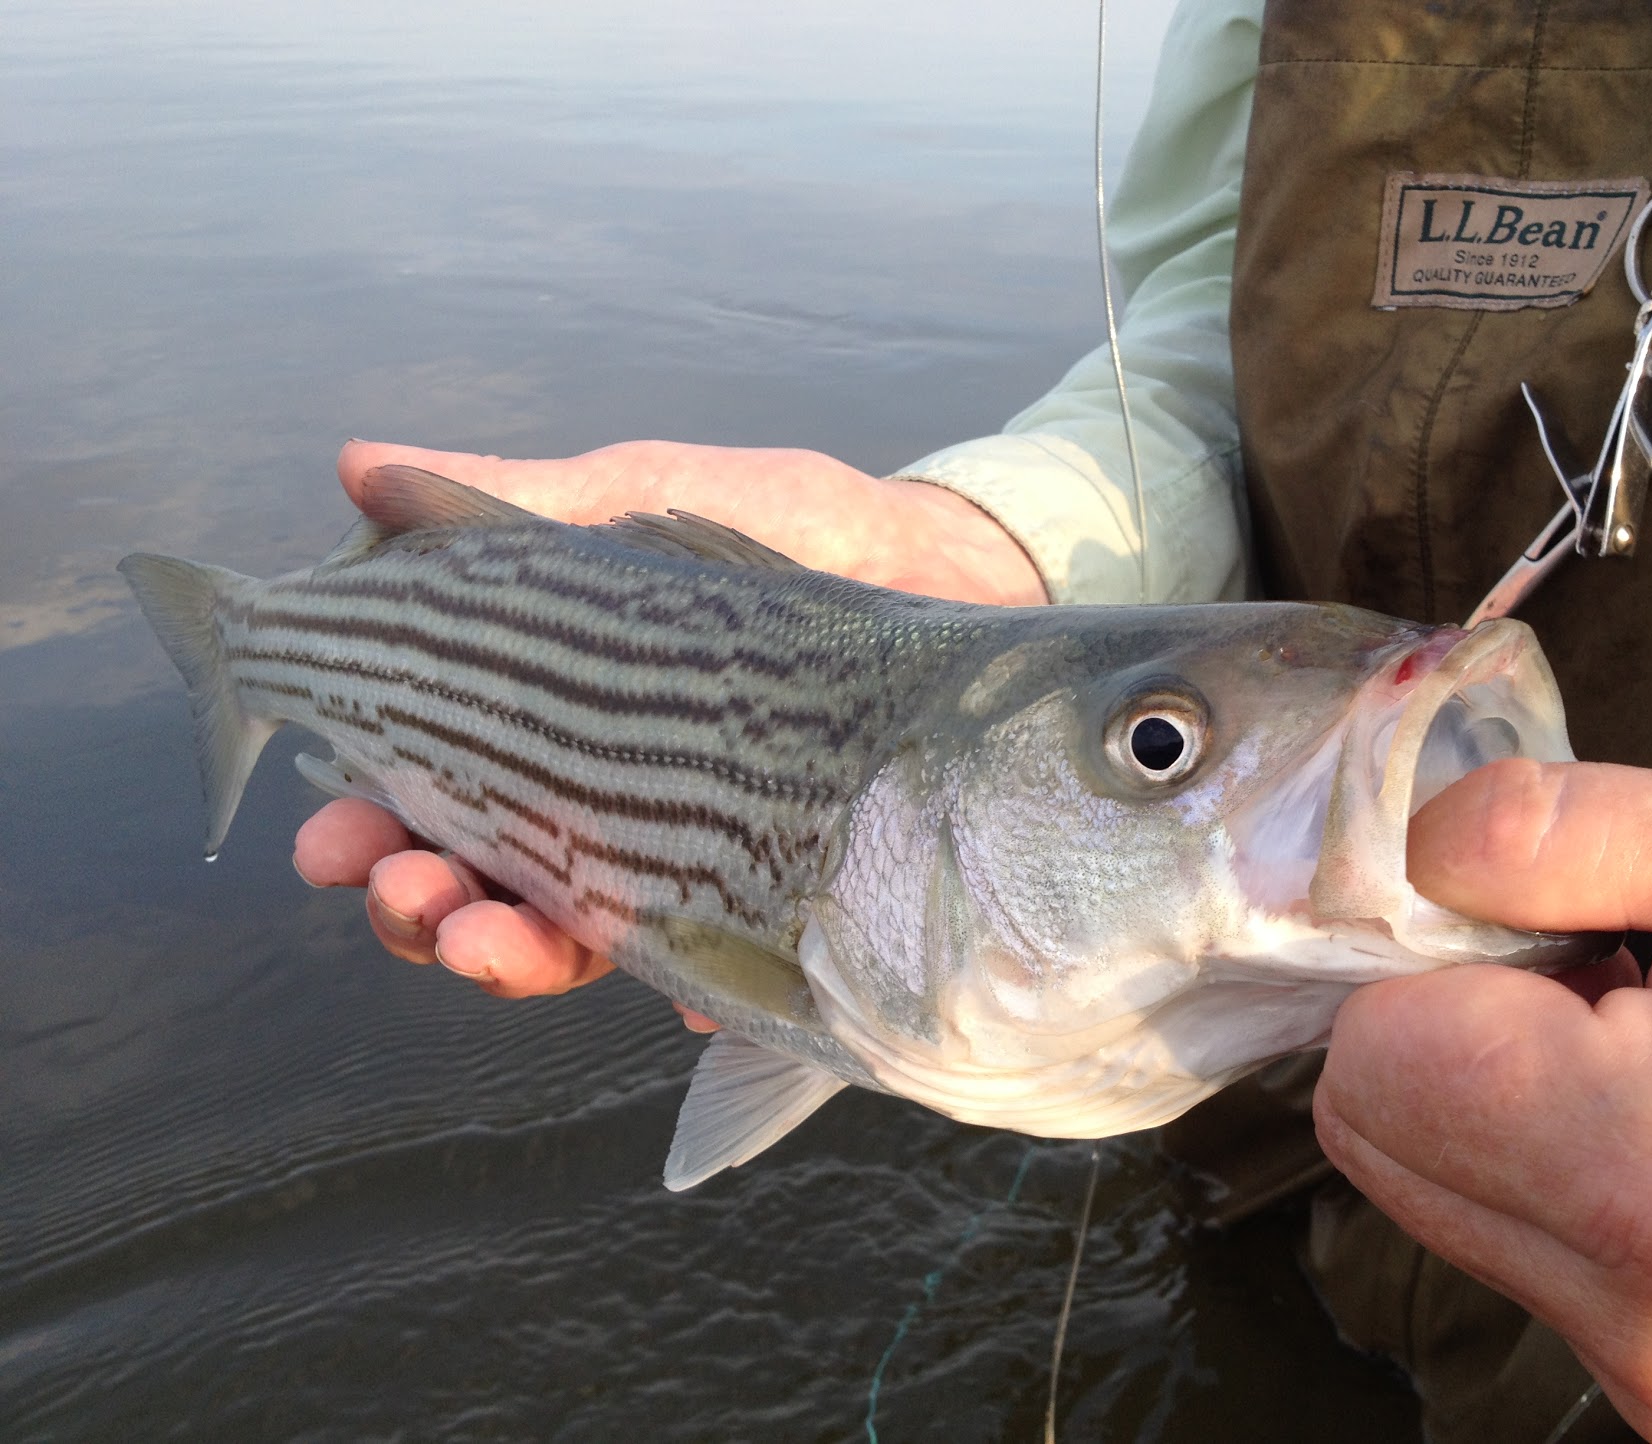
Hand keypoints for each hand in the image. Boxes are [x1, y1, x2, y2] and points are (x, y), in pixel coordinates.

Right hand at [293, 438, 1044, 1004]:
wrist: (936, 552)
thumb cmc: (783, 518)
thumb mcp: (638, 498)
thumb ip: (514, 502)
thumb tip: (359, 463)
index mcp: (548, 720)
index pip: (428, 790)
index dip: (365, 823)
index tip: (323, 838)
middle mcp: (602, 799)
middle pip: (483, 883)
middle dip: (422, 905)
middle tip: (402, 894)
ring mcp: (690, 854)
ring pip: (578, 937)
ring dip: (514, 955)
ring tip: (483, 941)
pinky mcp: (782, 889)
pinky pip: (738, 962)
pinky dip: (706, 988)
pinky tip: (691, 995)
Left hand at [1314, 748, 1651, 1442]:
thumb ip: (1583, 834)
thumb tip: (1413, 848)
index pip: (1376, 1068)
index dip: (1437, 961)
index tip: (1555, 921)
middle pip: (1387, 1145)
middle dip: (1468, 1032)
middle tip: (1635, 975)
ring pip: (1451, 1203)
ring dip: (1523, 1105)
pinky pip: (1538, 1259)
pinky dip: (1577, 1176)